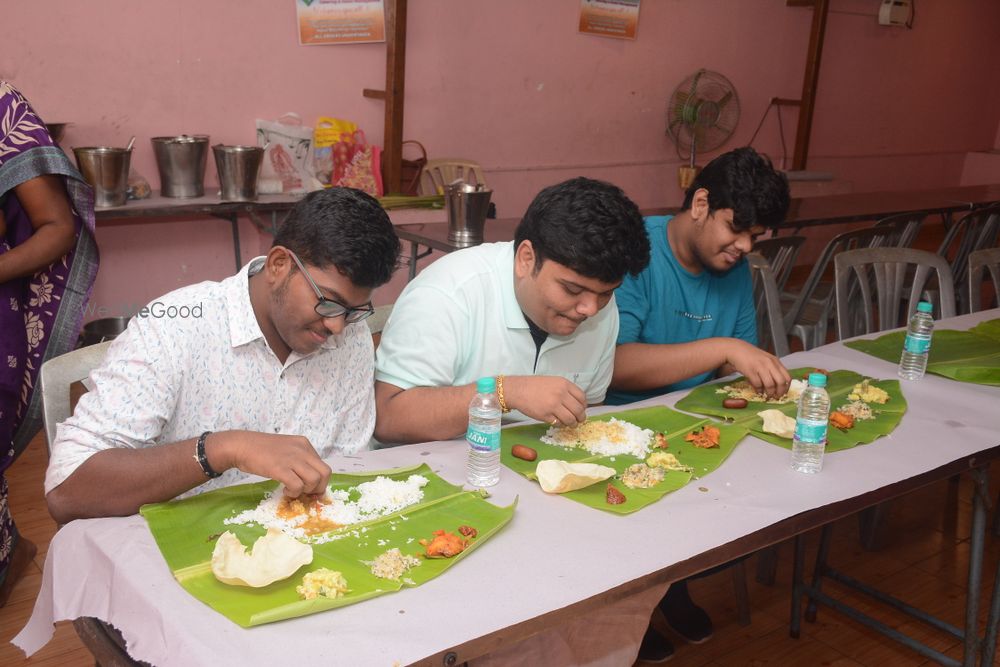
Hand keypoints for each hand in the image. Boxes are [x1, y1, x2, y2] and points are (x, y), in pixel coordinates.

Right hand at [211, 431, 332, 497]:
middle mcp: (302, 449)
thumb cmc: (261, 450)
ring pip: (314, 480)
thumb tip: (309, 479)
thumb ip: (298, 460)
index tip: (311, 489)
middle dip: (318, 488)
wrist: (240, 445)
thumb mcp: (286, 449)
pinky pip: (297, 485)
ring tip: (292, 490)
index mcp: (304, 444)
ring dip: (305, 491)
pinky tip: (285, 490)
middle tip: (305, 493)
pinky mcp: (280, 468)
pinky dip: (294, 492)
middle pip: (325, 473)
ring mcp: (292, 458)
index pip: (323, 465)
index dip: (320, 481)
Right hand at [504, 375, 586, 426]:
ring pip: (570, 419)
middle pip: (578, 410)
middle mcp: (561, 394)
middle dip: (581, 417)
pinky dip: (561, 425)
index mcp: (564, 384)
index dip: (584, 406)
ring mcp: (554, 405)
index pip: (582, 397)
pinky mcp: (546, 415)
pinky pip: (559, 423)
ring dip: (572, 424)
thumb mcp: (554, 381)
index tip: (581, 409)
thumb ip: (566, 390)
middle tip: (579, 420)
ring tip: (570, 424)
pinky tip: (558, 422)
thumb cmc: (535, 386)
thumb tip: (577, 403)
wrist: (518, 390)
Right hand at [724, 341, 790, 398]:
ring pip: (770, 385)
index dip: (786, 388)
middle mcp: (770, 363)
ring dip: (768, 393)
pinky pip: (758, 384)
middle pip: (781, 382)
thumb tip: (778, 386)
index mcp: (775, 361)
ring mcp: (760, 366)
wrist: (736, 350)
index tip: (782, 393)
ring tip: (765, 394)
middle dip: (779, 392)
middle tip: (775, 396)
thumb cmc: (751, 356)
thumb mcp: (766, 360)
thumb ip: (773, 370)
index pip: (787, 377)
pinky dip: (758, 390)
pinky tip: (757, 390)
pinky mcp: (750, 371)